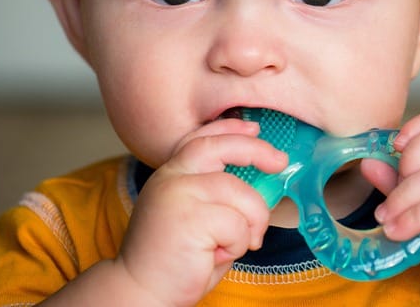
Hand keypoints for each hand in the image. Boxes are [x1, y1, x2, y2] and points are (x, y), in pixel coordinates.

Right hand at [116, 119, 287, 306]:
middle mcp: (172, 177)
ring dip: (251, 221)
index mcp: (172, 174)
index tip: (253, 128)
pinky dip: (238, 243)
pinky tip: (216, 256)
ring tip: (236, 244)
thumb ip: (217, 195)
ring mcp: (178, 194)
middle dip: (256, 150)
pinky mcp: (189, 218)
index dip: (229, 128)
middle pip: (221, 147)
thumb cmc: (175, 259)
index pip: (202, 138)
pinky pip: (237, 224)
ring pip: (240, 193)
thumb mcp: (195, 215)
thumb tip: (260, 180)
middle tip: (279, 162)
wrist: (140, 293)